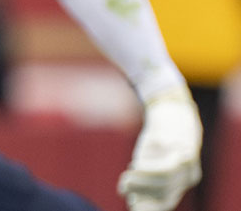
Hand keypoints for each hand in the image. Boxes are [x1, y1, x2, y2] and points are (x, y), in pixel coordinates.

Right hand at [118, 87, 201, 210]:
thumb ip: (142, 179)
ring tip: (127, 176)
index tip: (130, 203)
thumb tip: (125, 194)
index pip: (165, 202)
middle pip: (164, 193)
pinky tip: (136, 162)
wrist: (171, 111)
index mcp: (179, 183)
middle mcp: (187, 176)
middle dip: (141, 191)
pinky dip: (149, 166)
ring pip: (166, 179)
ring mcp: (187, 162)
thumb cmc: (156, 140)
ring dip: (143, 179)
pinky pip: (167, 163)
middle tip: (123, 185)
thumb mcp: (147, 161)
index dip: (148, 206)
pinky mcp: (184, 147)